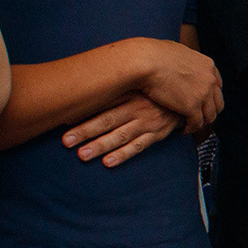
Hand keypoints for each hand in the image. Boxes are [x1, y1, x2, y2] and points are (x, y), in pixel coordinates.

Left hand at [62, 95, 182, 166]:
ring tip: (83, 155)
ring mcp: (147, 122)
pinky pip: (138, 147)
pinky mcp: (156, 134)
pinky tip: (108, 163)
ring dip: (101, 145)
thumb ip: (113, 90)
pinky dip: (123, 155)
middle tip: (66, 141)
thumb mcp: (136, 84)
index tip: (62, 120)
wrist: (184, 97)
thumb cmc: (152, 91)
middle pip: (107, 120)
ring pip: (120, 136)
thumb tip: (82, 94)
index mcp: (129, 93)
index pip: (102, 103)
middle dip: (86, 131)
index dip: (83, 111)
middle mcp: (136, 108)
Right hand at [134, 39, 222, 133]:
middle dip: (209, 111)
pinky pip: (196, 124)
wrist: (145, 61)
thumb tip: (179, 60)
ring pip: (210, 116)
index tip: (203, 102)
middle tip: (198, 117)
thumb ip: (185, 60)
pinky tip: (182, 129)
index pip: (217, 85)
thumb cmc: (153, 54)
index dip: (210, 95)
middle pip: (218, 102)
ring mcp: (203, 94)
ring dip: (201, 122)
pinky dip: (190, 128)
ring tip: (190, 126)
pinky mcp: (192, 107)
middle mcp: (210, 80)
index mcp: (208, 65)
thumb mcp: (177, 51)